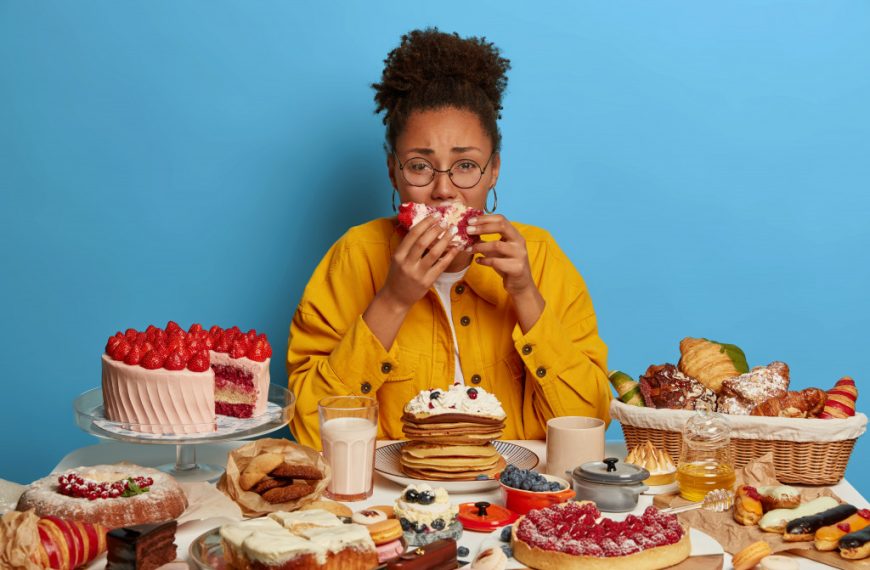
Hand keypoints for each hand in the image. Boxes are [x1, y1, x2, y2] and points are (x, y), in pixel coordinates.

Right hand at [380, 216, 460, 309]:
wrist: (395, 298)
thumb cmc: (397, 275)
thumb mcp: (398, 259)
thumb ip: (408, 246)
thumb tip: (424, 228)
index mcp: (398, 255)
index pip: (412, 235)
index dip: (425, 223)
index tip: (435, 215)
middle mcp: (407, 263)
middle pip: (423, 242)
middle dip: (436, 229)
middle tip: (445, 221)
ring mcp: (418, 273)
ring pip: (434, 253)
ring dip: (445, 240)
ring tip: (452, 231)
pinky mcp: (427, 282)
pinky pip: (441, 266)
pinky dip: (450, 255)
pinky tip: (456, 248)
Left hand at [469, 214, 544, 332]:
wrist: (520, 285)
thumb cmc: (507, 265)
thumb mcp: (497, 251)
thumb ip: (486, 241)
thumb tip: (468, 232)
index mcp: (515, 235)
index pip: (501, 219)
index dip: (485, 218)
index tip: (470, 220)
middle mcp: (519, 242)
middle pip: (501, 226)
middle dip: (483, 227)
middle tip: (468, 230)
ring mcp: (520, 255)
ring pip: (497, 245)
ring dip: (480, 246)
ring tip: (469, 249)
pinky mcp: (517, 268)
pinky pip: (497, 262)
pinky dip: (484, 260)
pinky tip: (478, 261)